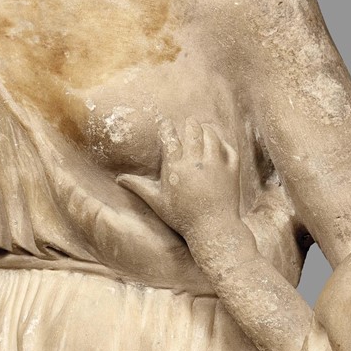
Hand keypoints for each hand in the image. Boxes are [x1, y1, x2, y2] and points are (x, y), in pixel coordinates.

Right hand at [117, 119, 243, 241]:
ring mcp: (216, 164)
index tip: (165, 121)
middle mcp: (196, 162)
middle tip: (189, 121)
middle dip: (190, 124)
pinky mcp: (232, 170)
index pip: (169, 138)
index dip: (166, 127)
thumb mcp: (157, 202)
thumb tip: (119, 179)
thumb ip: (139, 187)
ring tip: (204, 127)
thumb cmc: (182, 217)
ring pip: (212, 136)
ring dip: (208, 129)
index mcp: (176, 167)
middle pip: (193, 131)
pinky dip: (224, 143)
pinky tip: (220, 143)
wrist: (212, 228)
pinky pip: (229, 149)